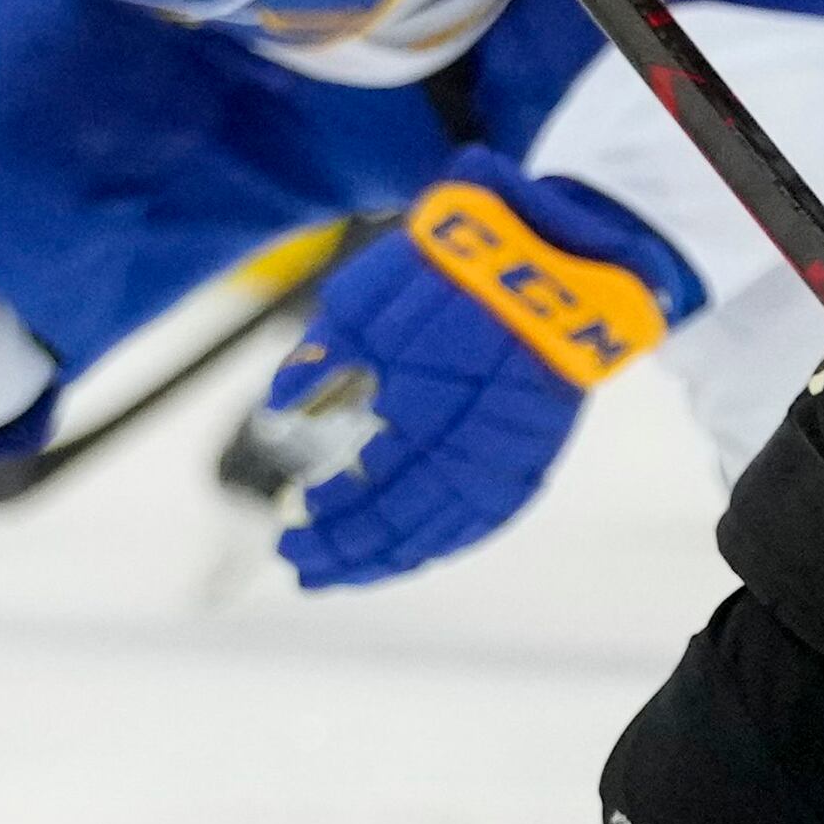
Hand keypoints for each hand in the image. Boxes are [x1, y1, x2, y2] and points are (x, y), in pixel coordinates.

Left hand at [268, 155, 691, 587]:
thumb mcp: (360, 302)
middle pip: (403, 534)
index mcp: (422, 423)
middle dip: (349, 557)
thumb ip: (315, 361)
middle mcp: (470, 458)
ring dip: (392, 557)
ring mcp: (509, 464)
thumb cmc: (445, 271)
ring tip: (349, 565)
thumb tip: (275, 411)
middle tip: (304, 568)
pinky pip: (482, 521)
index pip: (370, 509)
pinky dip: (440, 539)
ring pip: (444, 536)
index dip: (328, 536)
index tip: (285, 545)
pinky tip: (411, 547)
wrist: (548, 255)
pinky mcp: (532, 457)